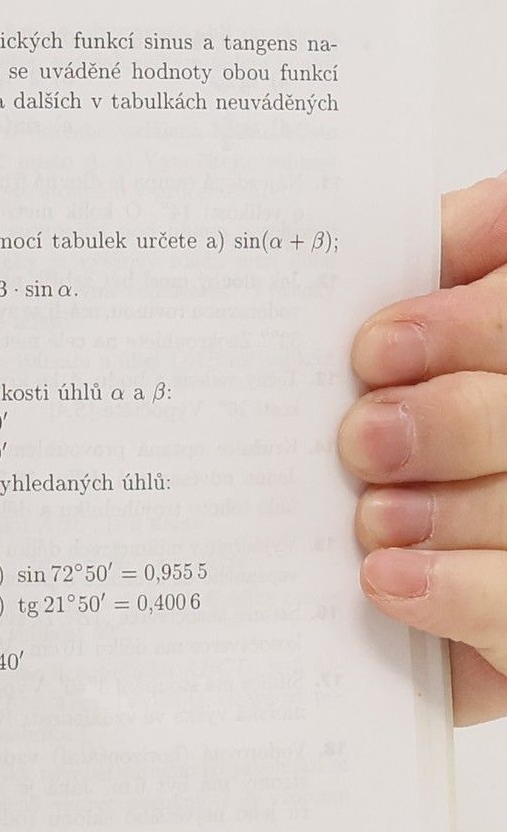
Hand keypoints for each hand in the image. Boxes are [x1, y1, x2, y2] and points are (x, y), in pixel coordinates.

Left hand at [342, 169, 506, 723]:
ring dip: (443, 510)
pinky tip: (386, 577)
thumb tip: (438, 224)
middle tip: (362, 439)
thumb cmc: (409, 459)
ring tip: (370, 516)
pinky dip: (451, 590)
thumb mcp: (416, 356)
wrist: (408, 607)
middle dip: (448, 421)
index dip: (469, 327)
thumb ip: (453, 274)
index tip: (374, 348)